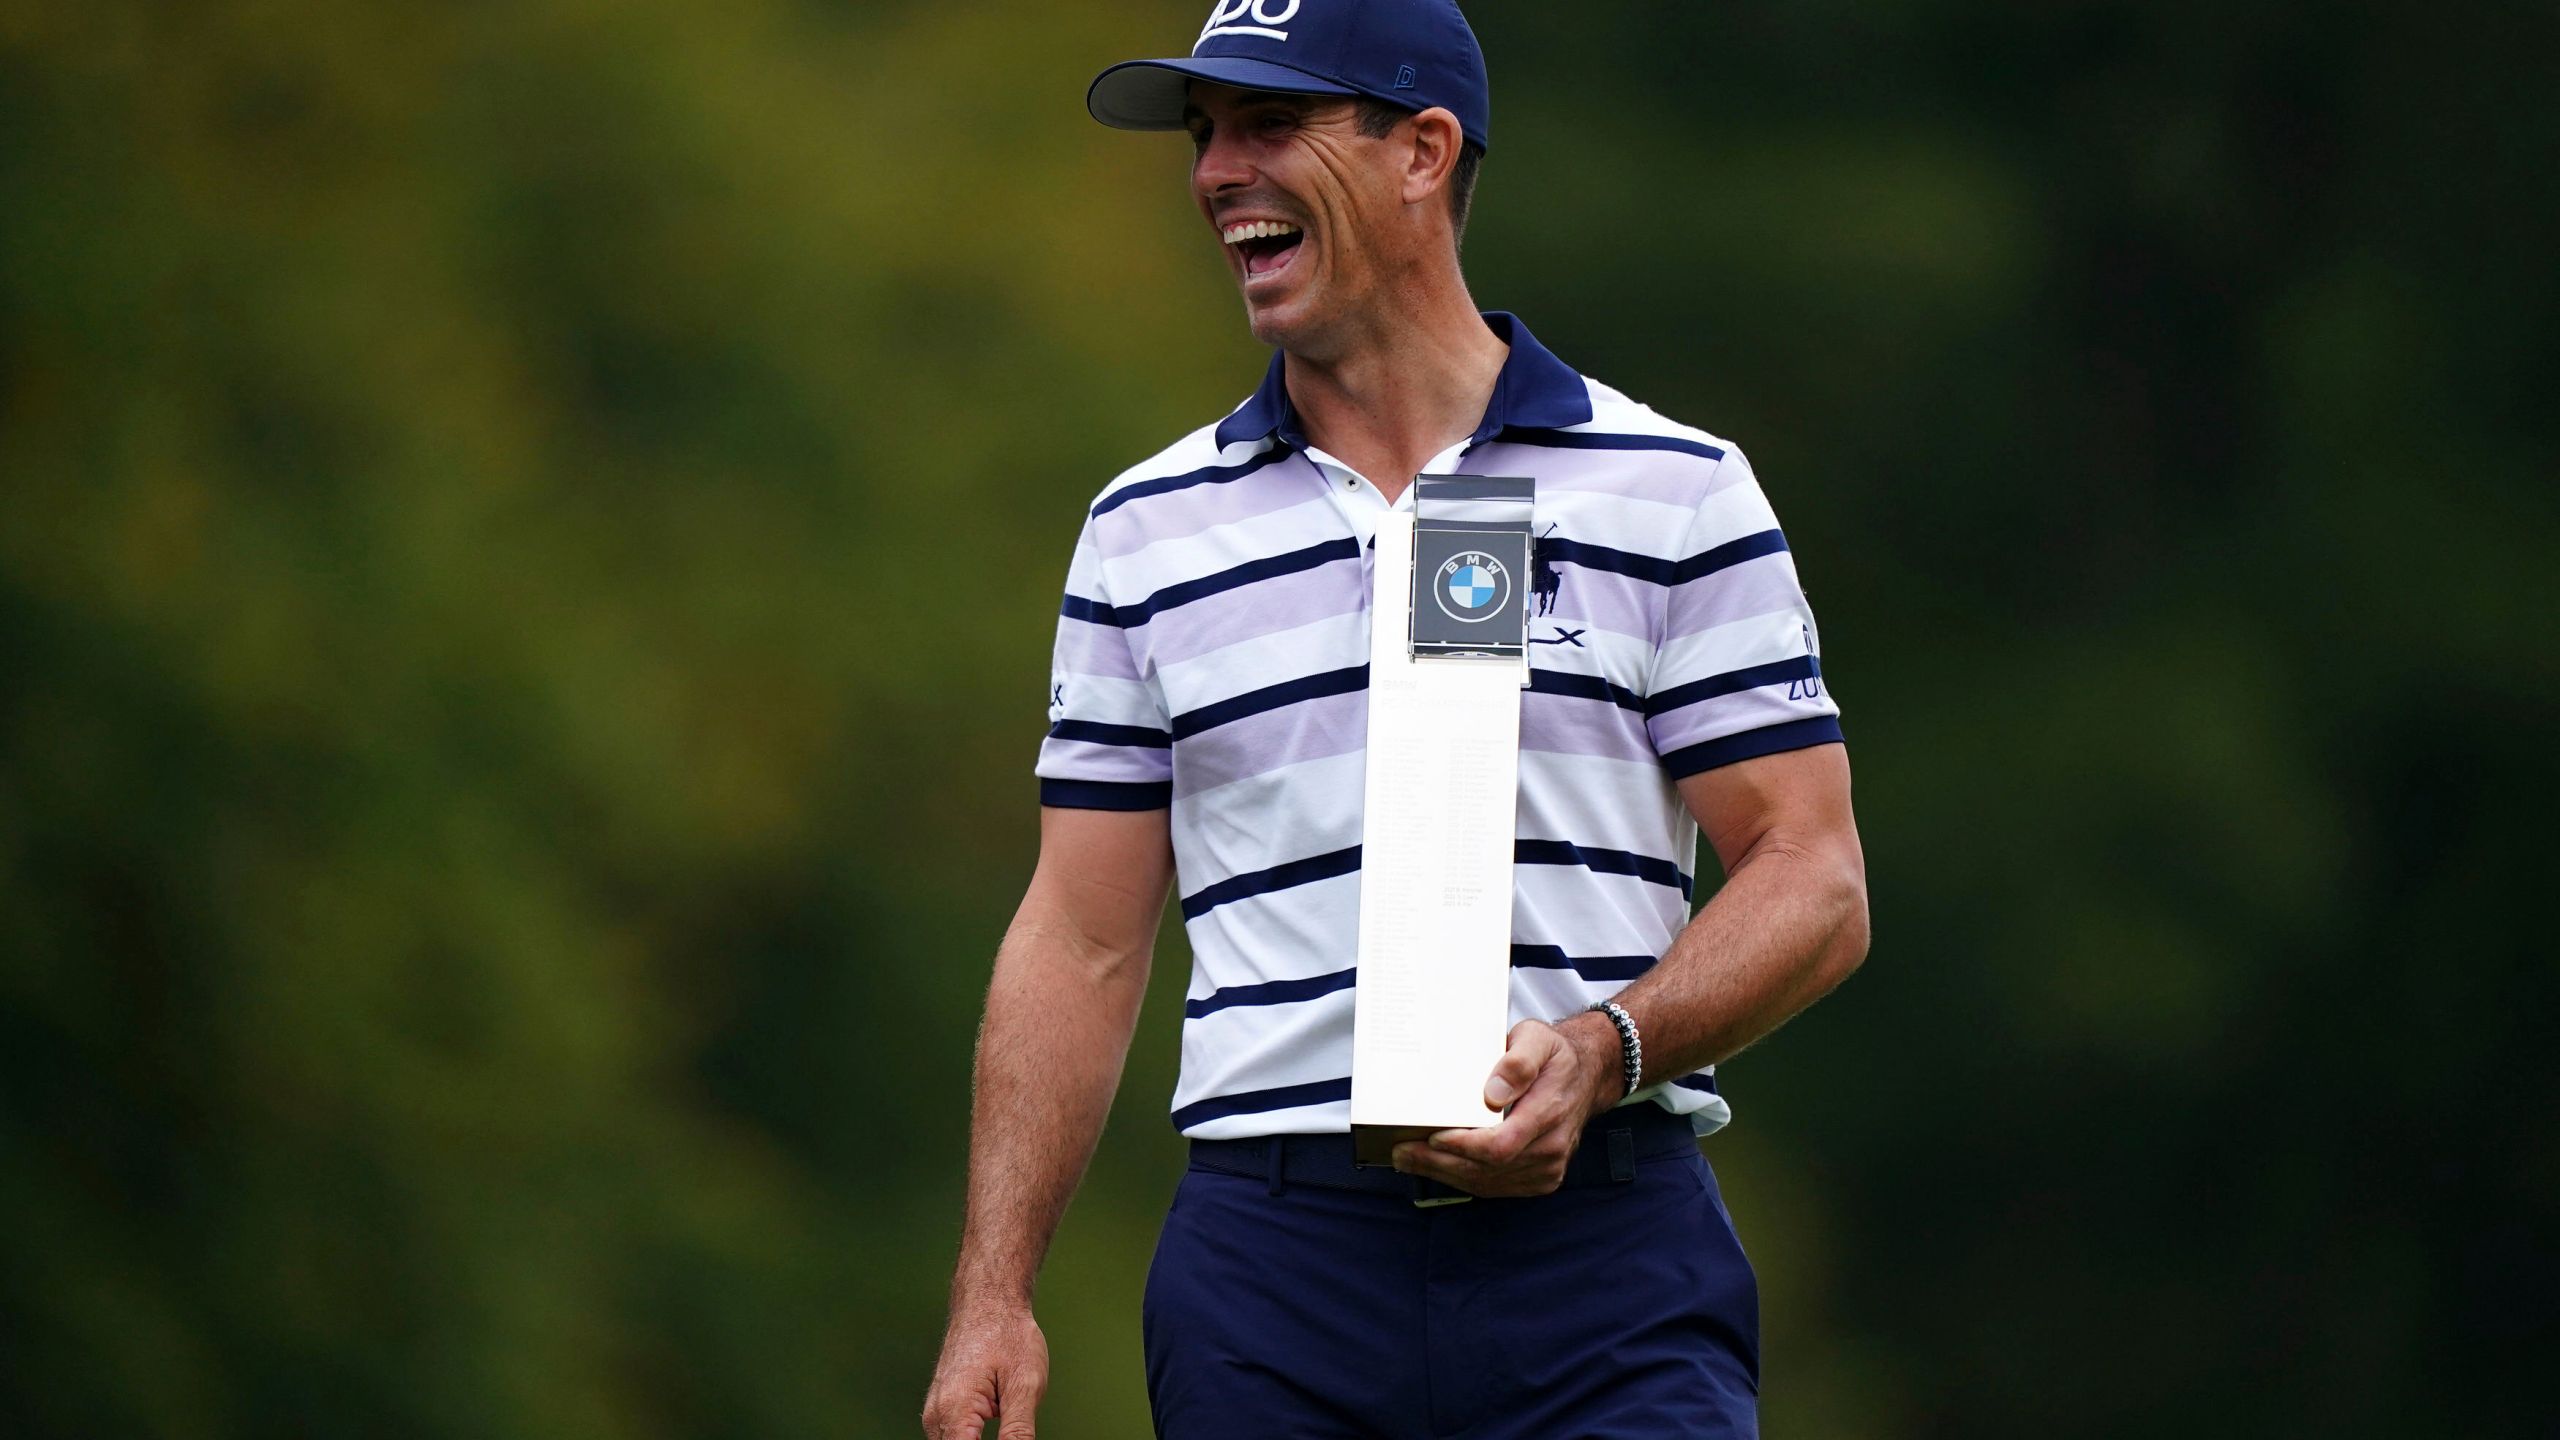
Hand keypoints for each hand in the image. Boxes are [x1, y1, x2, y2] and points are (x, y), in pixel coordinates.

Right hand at [922, 1301, 1047, 1439]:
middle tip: (1009, 1416)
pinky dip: (973, 1438)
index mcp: (956, 1412)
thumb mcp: (1025, 1386)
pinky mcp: (940, 1410)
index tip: (1010, 1436)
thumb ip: (1018, 1433)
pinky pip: (954, 1437)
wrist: (988, 1303)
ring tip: (1005, 1410)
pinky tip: (996, 1419)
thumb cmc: (1008, 1335)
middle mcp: (936, 1416)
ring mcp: (935, 1413)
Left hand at [1390, 1013, 1622, 1196]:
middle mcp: (1550, 1148)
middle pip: (1487, 1169)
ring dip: (1445, 1174)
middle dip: (1439, 1163)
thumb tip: (1493, 1093)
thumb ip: (1518, 1062)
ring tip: (1408, 1159)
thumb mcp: (1538, 1039)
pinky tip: (1437, 1168)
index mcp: (1549, 1113)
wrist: (1585, 1077)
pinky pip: (1496, 1187)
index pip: (1500, 1145)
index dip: (1462, 1147)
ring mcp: (1548, 1168)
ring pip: (1488, 1183)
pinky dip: (1463, 1180)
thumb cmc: (1554, 1056)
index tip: (1430, 1138)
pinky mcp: (1541, 1179)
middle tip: (1401, 1151)